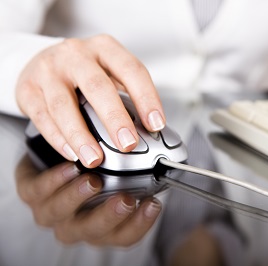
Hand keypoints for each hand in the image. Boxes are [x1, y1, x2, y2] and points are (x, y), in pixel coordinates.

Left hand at [15, 155, 161, 245]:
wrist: (55, 154)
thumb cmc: (94, 166)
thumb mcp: (120, 172)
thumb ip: (139, 171)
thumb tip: (166, 159)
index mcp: (103, 226)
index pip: (125, 236)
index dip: (140, 224)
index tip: (153, 204)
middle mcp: (78, 224)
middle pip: (95, 230)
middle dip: (111, 215)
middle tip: (125, 199)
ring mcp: (53, 212)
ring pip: (63, 214)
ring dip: (79, 198)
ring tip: (93, 180)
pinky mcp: (31, 193)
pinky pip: (38, 193)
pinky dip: (54, 181)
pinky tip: (70, 167)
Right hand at [16, 35, 164, 167]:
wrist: (42, 61)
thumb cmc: (84, 71)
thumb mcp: (109, 73)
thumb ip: (126, 96)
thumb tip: (148, 130)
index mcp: (105, 48)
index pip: (131, 70)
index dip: (146, 98)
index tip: (156, 124)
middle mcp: (77, 54)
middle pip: (97, 86)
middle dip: (115, 118)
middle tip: (128, 143)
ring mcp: (49, 70)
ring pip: (64, 105)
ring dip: (81, 135)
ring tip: (94, 158)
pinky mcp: (28, 88)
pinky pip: (42, 117)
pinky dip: (58, 138)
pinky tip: (71, 153)